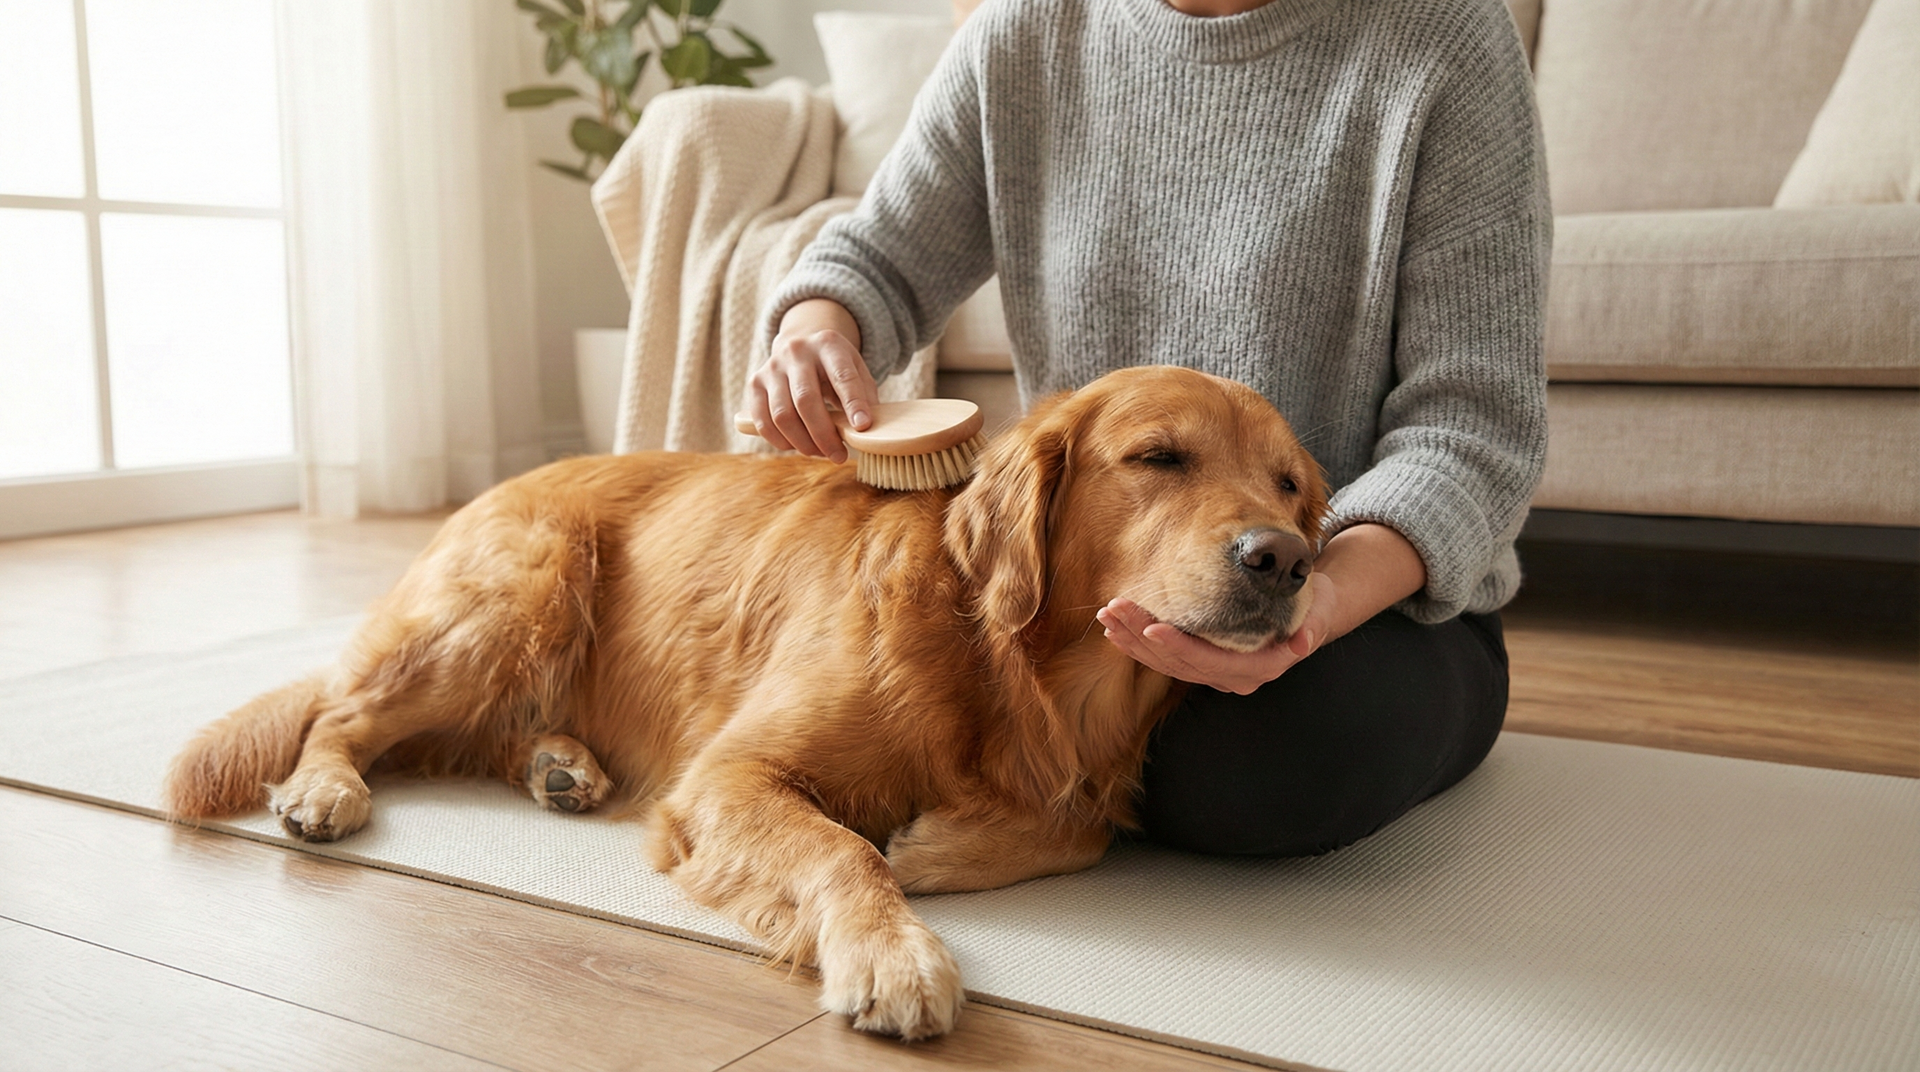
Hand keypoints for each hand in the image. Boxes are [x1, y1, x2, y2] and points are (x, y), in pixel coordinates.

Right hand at [745, 298, 878, 462]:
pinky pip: (763, 421)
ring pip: (782, 415)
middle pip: (806, 400)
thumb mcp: (856, 370)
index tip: (863, 427)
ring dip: (803, 443)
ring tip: (820, 452)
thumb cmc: (834, 367)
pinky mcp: (755, 383)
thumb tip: (867, 431)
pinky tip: (797, 446)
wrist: (801, 346)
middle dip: (824, 435)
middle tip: (839, 455)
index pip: (842, 376)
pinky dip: (780, 441)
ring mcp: (772, 366)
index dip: (853, 403)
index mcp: (828, 344)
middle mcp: (796, 351)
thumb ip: (864, 396)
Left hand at [1096, 575, 1337, 694]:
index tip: (1151, 628)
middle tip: (1114, 609)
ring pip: (1167, 663)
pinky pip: (1166, 659)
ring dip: (1133, 640)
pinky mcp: (1203, 663)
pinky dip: (1139, 645)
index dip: (1180, 646)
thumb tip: (1303, 642)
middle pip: (1180, 662)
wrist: (1308, 615)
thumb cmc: (1314, 607)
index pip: (1211, 661)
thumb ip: (1312, 627)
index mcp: (1259, 669)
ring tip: (1108, 615)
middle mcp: (1234, 678)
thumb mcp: (1319, 613)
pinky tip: (1116, 630)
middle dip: (1143, 636)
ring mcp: (1216, 674)